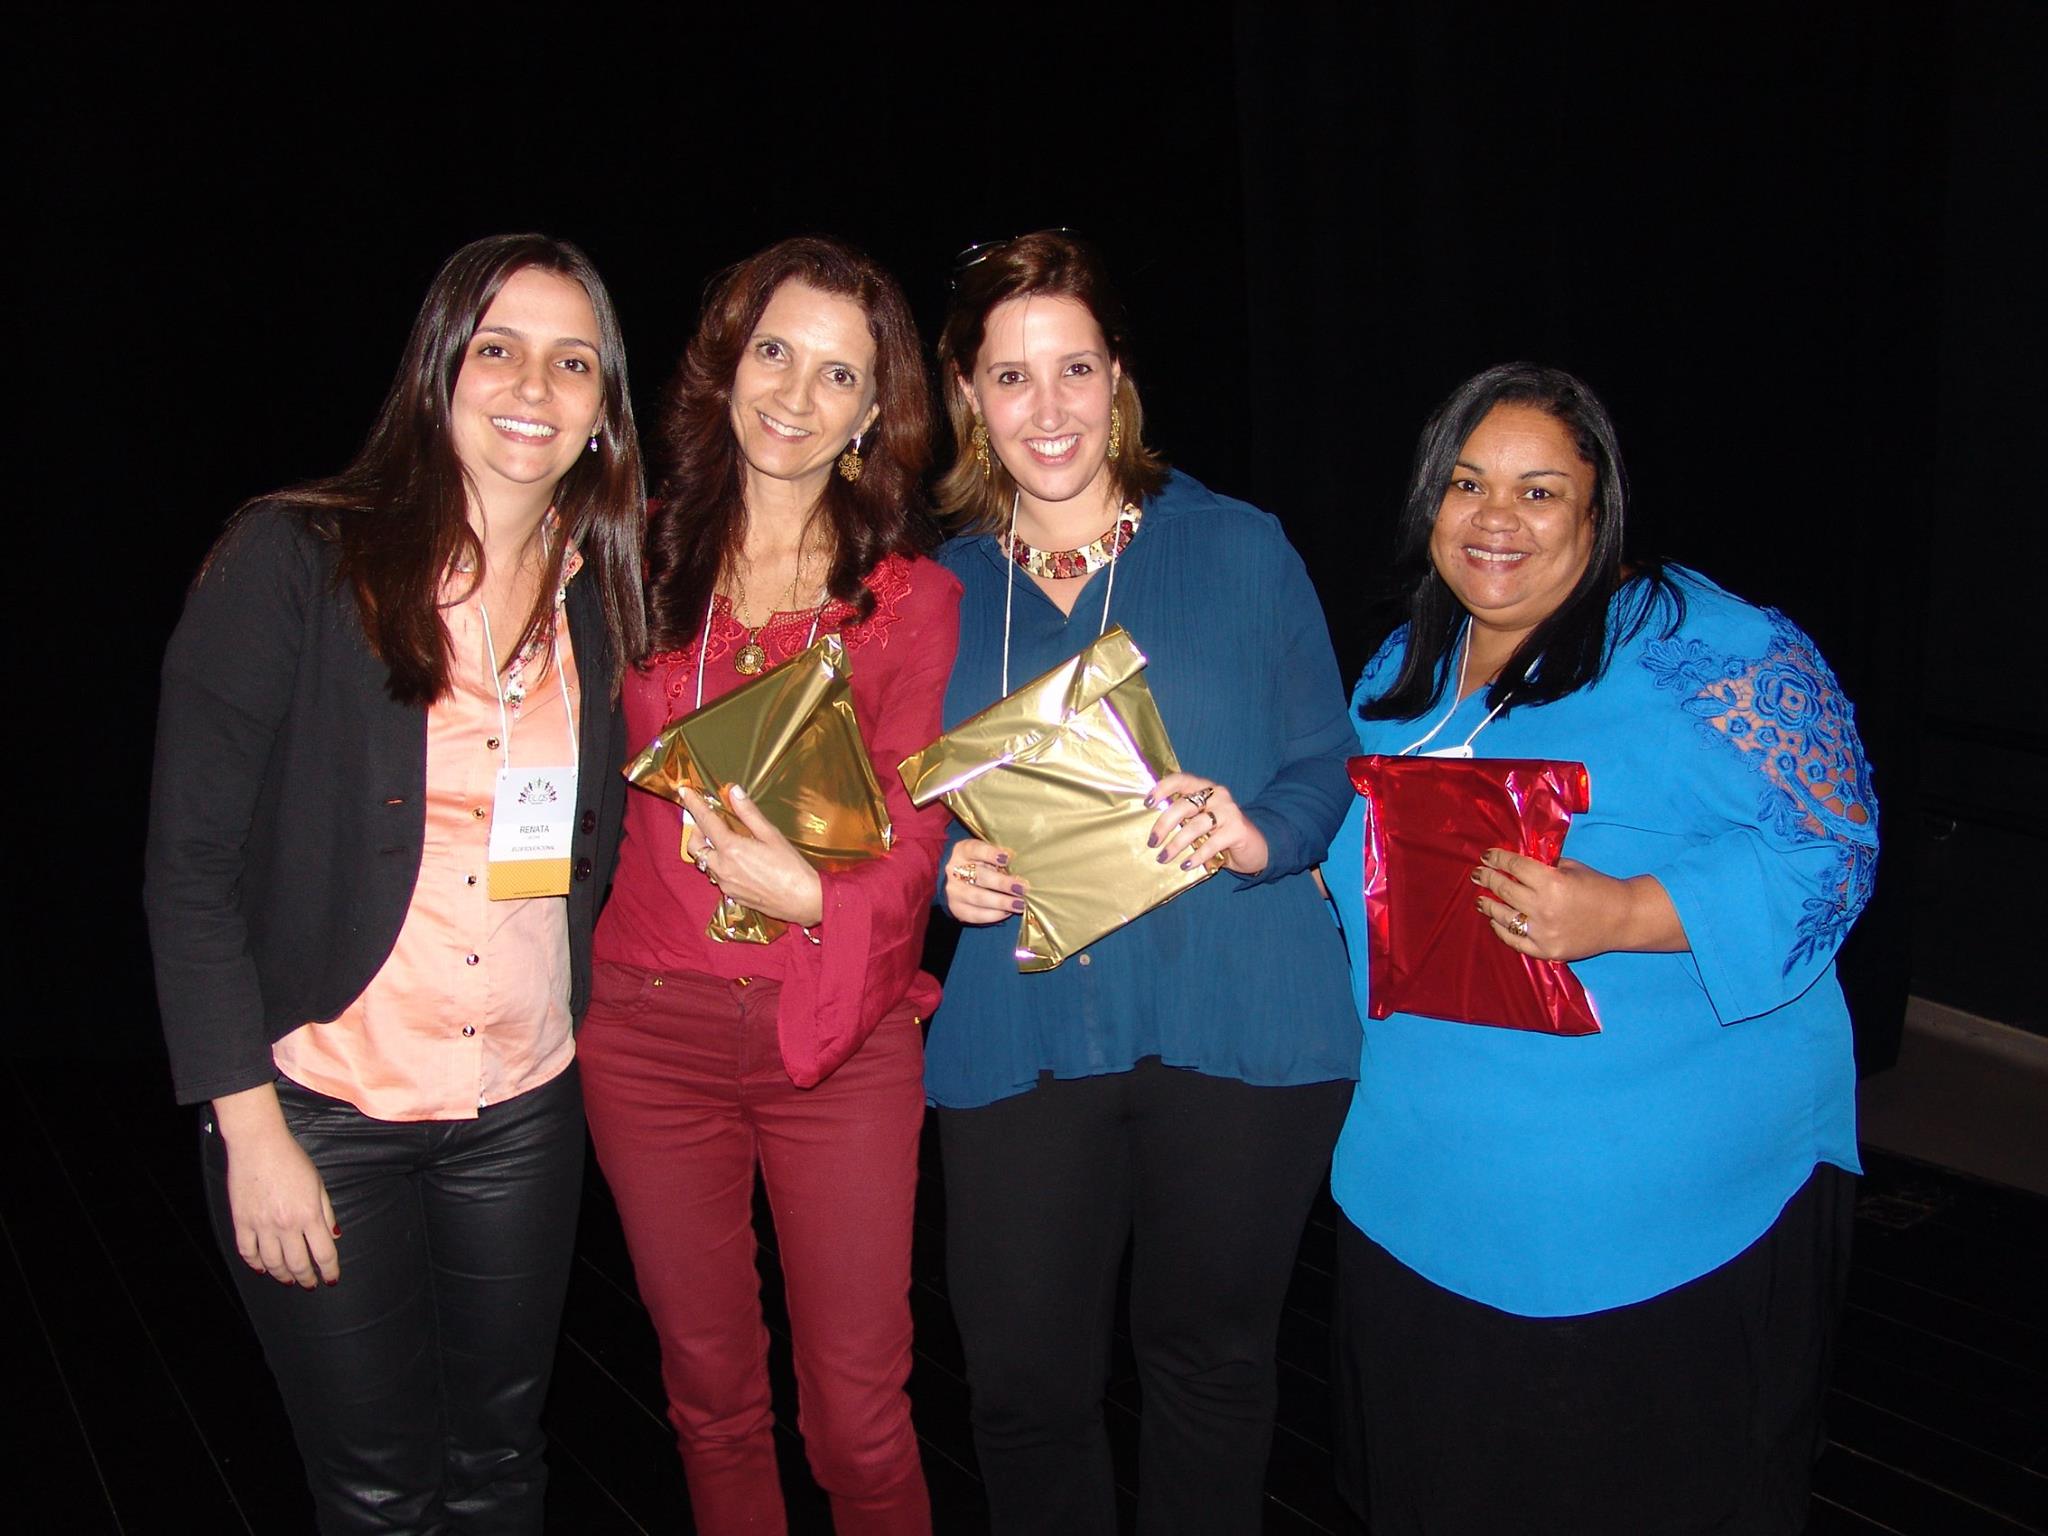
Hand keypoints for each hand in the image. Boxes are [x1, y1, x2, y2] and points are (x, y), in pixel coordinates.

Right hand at [213, 1083, 338, 1287]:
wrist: (258, 1144)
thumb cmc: (292, 1160)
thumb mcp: (318, 1184)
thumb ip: (326, 1212)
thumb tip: (334, 1236)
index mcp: (309, 1214)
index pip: (324, 1253)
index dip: (329, 1270)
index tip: (331, 1279)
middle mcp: (285, 1224)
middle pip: (298, 1264)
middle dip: (306, 1279)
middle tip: (310, 1284)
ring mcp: (261, 1225)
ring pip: (272, 1263)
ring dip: (283, 1276)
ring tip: (289, 1280)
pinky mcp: (241, 1221)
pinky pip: (247, 1252)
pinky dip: (255, 1264)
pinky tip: (263, 1268)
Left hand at [680, 785, 824, 926]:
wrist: (803, 900)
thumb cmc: (791, 866)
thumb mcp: (771, 835)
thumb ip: (749, 813)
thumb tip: (733, 791)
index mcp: (731, 849)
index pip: (705, 821)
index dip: (693, 804)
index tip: (684, 792)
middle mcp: (722, 868)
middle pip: (695, 847)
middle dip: (696, 832)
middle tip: (709, 823)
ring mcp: (725, 885)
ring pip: (706, 864)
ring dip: (709, 850)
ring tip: (726, 842)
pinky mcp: (732, 896)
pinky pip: (718, 877)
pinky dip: (721, 865)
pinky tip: (740, 863)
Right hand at [944, 838, 1026, 925]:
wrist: (957, 881)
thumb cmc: (980, 864)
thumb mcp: (986, 855)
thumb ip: (999, 858)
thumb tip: (1021, 863)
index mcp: (963, 851)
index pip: (975, 850)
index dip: (991, 854)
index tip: (1008, 858)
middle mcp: (955, 870)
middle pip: (979, 876)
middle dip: (1002, 883)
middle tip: (1022, 888)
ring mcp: (954, 891)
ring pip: (978, 897)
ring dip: (1001, 902)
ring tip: (1019, 904)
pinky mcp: (957, 909)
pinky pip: (976, 914)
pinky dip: (994, 914)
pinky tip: (1007, 912)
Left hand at [1144, 773, 1269, 876]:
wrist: (1255, 846)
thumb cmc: (1220, 832)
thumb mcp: (1201, 820)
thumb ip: (1183, 817)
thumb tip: (1153, 830)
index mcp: (1205, 787)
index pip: (1181, 779)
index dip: (1162, 788)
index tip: (1147, 803)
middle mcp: (1218, 795)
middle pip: (1184, 805)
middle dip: (1164, 824)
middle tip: (1152, 842)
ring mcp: (1229, 811)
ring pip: (1196, 826)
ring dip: (1176, 844)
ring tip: (1163, 858)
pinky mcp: (1238, 830)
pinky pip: (1211, 844)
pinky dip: (1196, 856)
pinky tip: (1185, 865)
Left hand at [1470, 849, 1686, 960]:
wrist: (1622, 919)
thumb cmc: (1597, 887)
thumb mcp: (1570, 867)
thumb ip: (1542, 866)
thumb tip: (1514, 862)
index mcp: (1552, 882)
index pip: (1514, 867)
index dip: (1497, 859)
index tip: (1487, 856)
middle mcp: (1543, 908)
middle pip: (1504, 890)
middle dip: (1487, 879)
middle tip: (1477, 874)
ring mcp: (1543, 932)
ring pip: (1504, 917)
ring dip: (1488, 906)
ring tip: (1480, 899)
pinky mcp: (1546, 951)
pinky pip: (1514, 941)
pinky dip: (1502, 930)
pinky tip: (1496, 921)